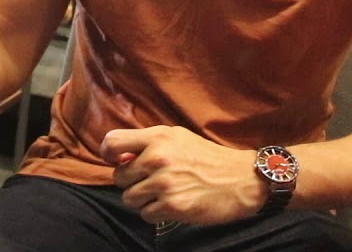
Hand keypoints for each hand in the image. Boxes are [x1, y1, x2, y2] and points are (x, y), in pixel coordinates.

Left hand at [100, 126, 267, 224]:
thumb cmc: (208, 157)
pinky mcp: (173, 206)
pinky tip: (173, 204)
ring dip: (143, 200)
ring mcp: (164, 183)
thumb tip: (118, 157)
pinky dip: (156, 213)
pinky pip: (145, 214)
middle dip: (131, 182)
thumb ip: (148, 143)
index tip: (116, 161)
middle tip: (151, 182)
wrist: (242, 179)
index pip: (112, 142)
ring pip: (129, 199)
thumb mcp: (178, 138)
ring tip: (163, 193)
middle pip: (118, 177)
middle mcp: (157, 158)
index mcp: (158, 137)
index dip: (108, 155)